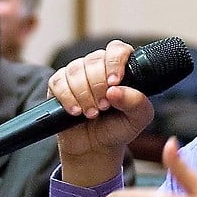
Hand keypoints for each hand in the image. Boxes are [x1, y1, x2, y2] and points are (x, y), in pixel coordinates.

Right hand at [48, 40, 154, 185]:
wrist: (96, 147)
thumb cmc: (119, 128)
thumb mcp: (138, 119)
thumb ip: (136, 102)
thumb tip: (115, 90)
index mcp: (120, 67)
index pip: (117, 49)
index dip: (114, 62)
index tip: (114, 82)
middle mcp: (98, 65)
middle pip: (94, 60)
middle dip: (99, 87)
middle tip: (104, 107)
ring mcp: (77, 73)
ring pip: (75, 70)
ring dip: (84, 95)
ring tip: (92, 114)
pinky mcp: (59, 84)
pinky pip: (58, 82)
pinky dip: (67, 98)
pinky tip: (76, 112)